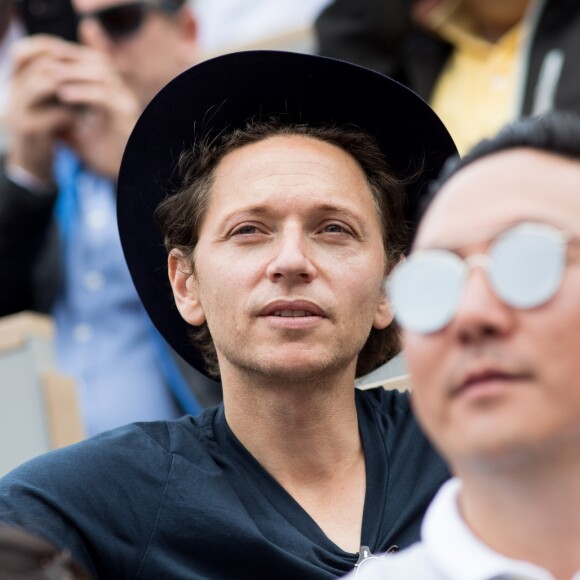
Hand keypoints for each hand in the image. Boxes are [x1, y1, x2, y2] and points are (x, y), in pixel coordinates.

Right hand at [5, 35, 77, 185]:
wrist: (32, 167)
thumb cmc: (43, 133)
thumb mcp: (44, 104)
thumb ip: (52, 83)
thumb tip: (68, 57)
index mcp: (15, 84)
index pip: (23, 53)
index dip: (48, 48)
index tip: (75, 53)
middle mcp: (12, 94)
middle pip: (38, 65)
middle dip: (68, 69)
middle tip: (92, 74)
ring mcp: (18, 112)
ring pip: (43, 83)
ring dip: (71, 87)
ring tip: (90, 95)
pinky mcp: (30, 131)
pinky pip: (55, 114)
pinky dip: (73, 114)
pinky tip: (84, 120)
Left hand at [52, 45, 141, 179]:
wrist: (128, 177)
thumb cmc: (105, 157)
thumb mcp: (78, 131)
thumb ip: (65, 115)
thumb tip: (43, 105)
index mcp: (113, 94)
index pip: (93, 62)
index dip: (70, 58)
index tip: (43, 62)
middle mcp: (123, 94)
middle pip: (98, 61)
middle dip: (70, 60)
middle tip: (43, 65)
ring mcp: (127, 103)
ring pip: (102, 74)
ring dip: (73, 74)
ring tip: (50, 78)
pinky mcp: (127, 116)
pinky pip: (105, 97)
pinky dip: (83, 93)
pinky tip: (64, 95)